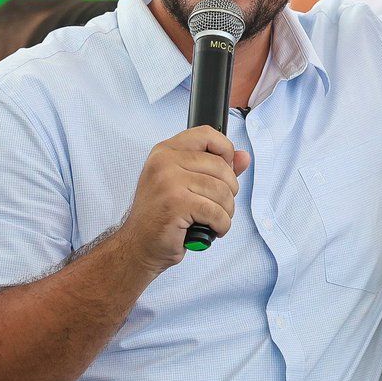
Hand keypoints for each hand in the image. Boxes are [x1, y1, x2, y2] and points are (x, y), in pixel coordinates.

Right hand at [120, 127, 250, 270]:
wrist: (138, 246)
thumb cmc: (162, 216)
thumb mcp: (187, 184)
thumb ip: (217, 167)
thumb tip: (244, 157)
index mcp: (165, 151)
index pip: (206, 134)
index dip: (225, 150)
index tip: (227, 170)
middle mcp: (164, 161)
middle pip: (220, 166)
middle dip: (229, 190)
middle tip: (219, 205)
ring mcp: (168, 182)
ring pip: (222, 191)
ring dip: (226, 211)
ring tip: (214, 219)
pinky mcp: (175, 204)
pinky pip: (216, 212)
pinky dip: (221, 224)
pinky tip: (212, 229)